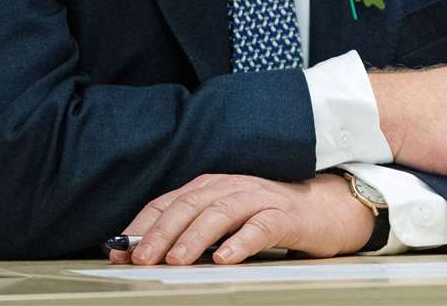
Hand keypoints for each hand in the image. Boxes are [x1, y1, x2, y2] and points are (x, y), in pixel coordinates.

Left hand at [109, 173, 371, 265]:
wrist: (326, 209)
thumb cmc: (268, 217)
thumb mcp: (224, 221)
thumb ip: (188, 232)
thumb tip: (139, 252)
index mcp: (212, 186)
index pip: (169, 202)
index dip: (142, 226)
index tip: (119, 251)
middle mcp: (233, 187)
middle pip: (190, 205)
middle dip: (162, 233)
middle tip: (141, 258)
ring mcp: (260, 199)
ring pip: (221, 213)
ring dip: (195, 237)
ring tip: (177, 260)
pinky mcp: (286, 216)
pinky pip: (261, 227)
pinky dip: (241, 241)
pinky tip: (226, 259)